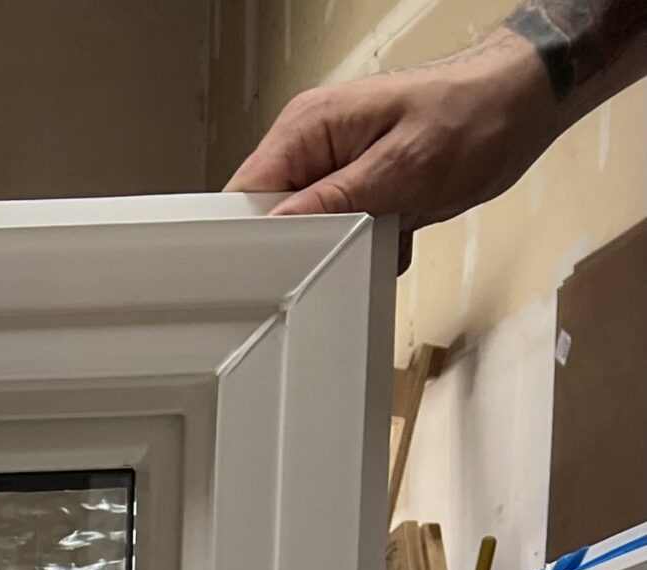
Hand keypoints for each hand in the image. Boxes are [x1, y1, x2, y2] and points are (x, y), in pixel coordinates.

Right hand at [226, 30, 559, 223]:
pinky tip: (395, 233)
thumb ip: (334, 202)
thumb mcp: (402, 168)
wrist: (521, 103)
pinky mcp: (357, 184)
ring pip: (307, 231)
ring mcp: (334, 165)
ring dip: (341, 248)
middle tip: (341, 254)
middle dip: (303, 247)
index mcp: (308, 126)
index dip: (252, 237)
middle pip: (271, 217)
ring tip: (383, 233)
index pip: (246, 193)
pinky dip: (366, 245)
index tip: (271, 268)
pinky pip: (339, 231)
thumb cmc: (475, 115)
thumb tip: (279, 228)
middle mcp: (313, 143)